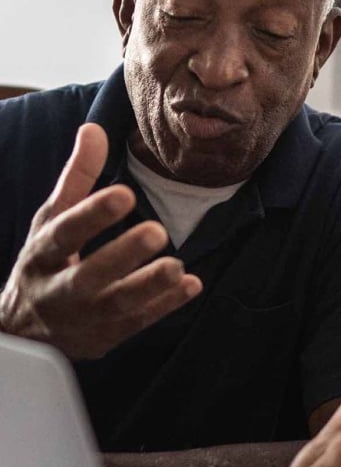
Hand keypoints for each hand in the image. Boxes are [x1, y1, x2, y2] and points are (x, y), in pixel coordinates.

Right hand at [0, 123, 201, 358]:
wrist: (23, 331)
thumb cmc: (46, 261)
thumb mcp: (52, 219)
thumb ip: (78, 176)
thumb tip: (94, 129)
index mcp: (43, 254)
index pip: (64, 234)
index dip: (92, 215)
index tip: (124, 194)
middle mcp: (58, 290)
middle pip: (89, 276)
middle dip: (122, 256)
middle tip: (157, 231)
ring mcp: (82, 319)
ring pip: (115, 307)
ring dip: (149, 287)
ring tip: (177, 266)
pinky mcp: (105, 338)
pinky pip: (136, 324)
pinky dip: (165, 307)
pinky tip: (191, 285)